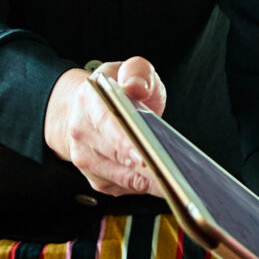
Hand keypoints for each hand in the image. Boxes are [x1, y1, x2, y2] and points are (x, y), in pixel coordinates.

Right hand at [43, 58, 165, 196]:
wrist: (86, 111)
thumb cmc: (114, 92)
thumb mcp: (129, 70)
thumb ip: (137, 71)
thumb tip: (136, 86)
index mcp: (88, 102)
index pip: (107, 123)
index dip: (125, 141)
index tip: (144, 154)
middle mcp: (82, 133)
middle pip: (116, 157)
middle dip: (146, 166)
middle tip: (173, 173)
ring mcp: (87, 160)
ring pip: (123, 178)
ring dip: (150, 181)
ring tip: (177, 181)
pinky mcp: (99, 180)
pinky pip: (126, 189)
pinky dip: (147, 187)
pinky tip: (166, 183)